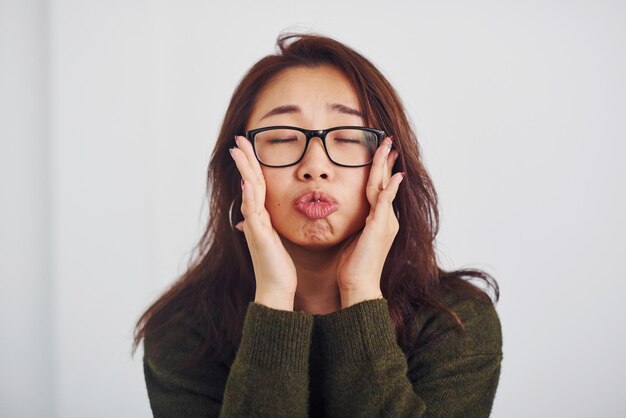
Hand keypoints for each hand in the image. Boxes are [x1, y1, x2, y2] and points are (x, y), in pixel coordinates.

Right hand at [229, 135, 297, 310]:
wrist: (276, 289)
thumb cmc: (279, 267)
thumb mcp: (278, 241)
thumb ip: (270, 226)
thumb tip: (262, 218)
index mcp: (262, 217)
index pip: (256, 184)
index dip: (252, 164)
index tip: (248, 147)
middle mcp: (255, 218)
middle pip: (248, 181)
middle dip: (244, 159)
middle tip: (238, 139)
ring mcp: (254, 225)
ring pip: (248, 190)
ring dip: (244, 168)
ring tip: (239, 150)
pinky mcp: (258, 235)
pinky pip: (253, 210)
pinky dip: (249, 194)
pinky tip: (248, 180)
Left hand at [336, 136, 402, 307]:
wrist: (358, 286)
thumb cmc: (352, 266)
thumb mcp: (352, 239)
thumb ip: (354, 223)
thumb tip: (344, 212)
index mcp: (379, 220)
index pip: (380, 188)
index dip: (380, 169)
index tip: (380, 152)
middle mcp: (387, 219)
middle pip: (385, 182)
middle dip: (386, 160)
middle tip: (388, 140)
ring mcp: (385, 223)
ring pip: (385, 187)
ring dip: (386, 166)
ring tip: (388, 147)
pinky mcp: (379, 228)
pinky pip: (385, 202)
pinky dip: (390, 188)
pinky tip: (394, 176)